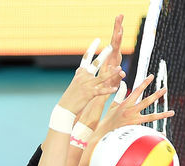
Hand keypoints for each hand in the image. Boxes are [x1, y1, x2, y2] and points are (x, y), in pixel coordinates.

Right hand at [73, 16, 124, 130]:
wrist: (65, 108)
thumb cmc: (71, 97)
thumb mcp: (75, 83)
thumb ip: (81, 75)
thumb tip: (83, 69)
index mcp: (80, 73)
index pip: (87, 57)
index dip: (92, 48)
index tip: (97, 39)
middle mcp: (84, 76)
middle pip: (95, 63)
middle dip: (104, 55)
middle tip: (111, 46)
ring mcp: (87, 85)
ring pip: (102, 77)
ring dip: (111, 73)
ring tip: (119, 68)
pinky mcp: (90, 94)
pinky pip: (101, 91)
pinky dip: (108, 90)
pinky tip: (115, 88)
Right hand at [97, 74, 174, 135]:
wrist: (104, 135)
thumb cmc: (108, 120)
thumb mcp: (113, 106)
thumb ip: (119, 94)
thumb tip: (122, 83)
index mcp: (126, 104)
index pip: (137, 90)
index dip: (145, 82)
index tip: (152, 76)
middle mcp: (131, 111)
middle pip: (147, 101)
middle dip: (157, 94)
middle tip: (165, 89)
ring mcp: (134, 121)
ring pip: (151, 117)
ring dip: (163, 114)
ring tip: (172, 112)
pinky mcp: (135, 130)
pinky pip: (148, 131)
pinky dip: (155, 133)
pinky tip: (163, 134)